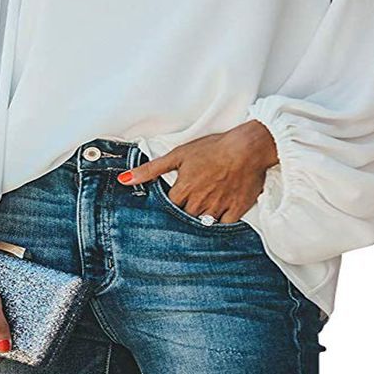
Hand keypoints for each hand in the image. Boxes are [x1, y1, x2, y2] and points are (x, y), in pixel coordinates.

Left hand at [117, 120, 278, 223]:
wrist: (248, 148)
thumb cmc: (214, 148)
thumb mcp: (178, 155)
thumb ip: (150, 170)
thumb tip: (125, 179)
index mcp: (183, 190)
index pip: (168, 208)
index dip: (169, 204)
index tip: (174, 198)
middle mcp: (199, 203)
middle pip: (184, 217)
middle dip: (184, 212)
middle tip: (191, 201)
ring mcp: (218, 208)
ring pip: (203, 223)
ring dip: (201, 217)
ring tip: (205, 204)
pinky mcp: (236, 211)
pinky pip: (224, 225)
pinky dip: (221, 220)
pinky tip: (220, 210)